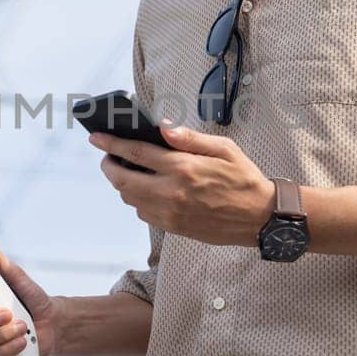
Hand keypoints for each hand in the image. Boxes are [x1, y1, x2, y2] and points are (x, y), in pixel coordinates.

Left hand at [91, 119, 275, 245]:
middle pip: (122, 180)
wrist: (260, 218)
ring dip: (122, 183)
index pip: (135, 153)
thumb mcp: (223, 148)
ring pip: (130, 198)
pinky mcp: (173, 227)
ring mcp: (170, 213)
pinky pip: (143, 213)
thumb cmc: (244, 178)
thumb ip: (190, 138)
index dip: (111, 144)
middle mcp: (171, 192)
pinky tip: (147, 188)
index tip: (96, 137)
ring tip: (128, 170)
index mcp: (183, 168)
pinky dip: (138, 199)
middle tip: (108, 156)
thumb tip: (163, 128)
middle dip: (109, 166)